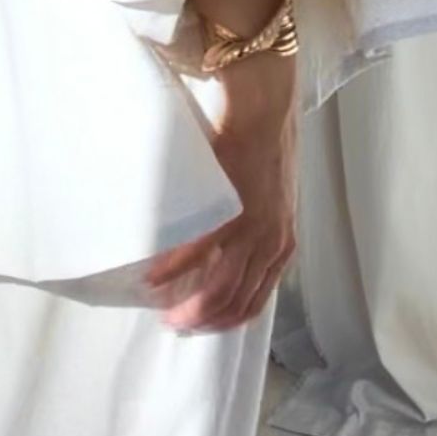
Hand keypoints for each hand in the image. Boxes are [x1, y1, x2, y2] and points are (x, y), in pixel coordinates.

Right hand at [143, 52, 298, 332]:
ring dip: (187, 304)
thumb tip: (229, 251)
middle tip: (174, 324)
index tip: (199, 326)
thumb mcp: (272, 201)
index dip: (226, 320)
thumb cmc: (264, 147)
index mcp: (282, 244)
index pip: (255, 301)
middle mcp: (271, 243)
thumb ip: (257, 229)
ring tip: (163, 311)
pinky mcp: (228, 210)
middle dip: (203, 319)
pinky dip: (171, 269)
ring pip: (217, 286)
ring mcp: (251, 229)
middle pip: (234, 301)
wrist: (265, 109)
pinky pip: (195, 251)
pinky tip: (154, 278)